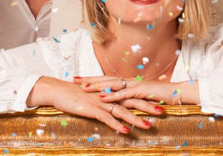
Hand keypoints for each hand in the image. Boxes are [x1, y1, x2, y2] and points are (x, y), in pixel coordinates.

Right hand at [27, 77, 154, 133]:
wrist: (59, 91)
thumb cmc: (76, 94)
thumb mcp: (94, 97)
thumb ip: (106, 100)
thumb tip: (115, 107)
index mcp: (111, 91)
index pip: (132, 94)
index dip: (146, 98)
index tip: (160, 102)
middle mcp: (109, 95)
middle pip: (132, 101)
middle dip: (148, 107)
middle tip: (163, 112)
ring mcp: (101, 102)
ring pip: (122, 111)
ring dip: (136, 119)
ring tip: (149, 126)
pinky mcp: (92, 109)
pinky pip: (107, 118)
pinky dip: (116, 125)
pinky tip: (125, 131)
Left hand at [75, 75, 198, 106]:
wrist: (180, 93)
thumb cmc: (163, 96)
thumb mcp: (144, 98)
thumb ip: (132, 99)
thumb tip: (122, 102)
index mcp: (130, 82)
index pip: (109, 79)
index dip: (94, 78)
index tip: (80, 78)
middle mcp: (131, 81)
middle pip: (107, 78)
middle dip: (90, 78)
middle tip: (74, 78)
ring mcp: (136, 84)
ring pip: (113, 84)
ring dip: (98, 85)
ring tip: (83, 87)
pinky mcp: (142, 91)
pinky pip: (125, 93)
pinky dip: (113, 95)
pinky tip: (102, 96)